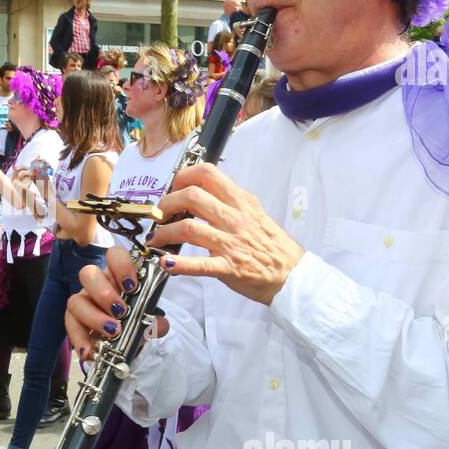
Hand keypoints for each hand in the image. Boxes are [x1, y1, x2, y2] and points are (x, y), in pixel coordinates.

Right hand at [66, 247, 169, 360]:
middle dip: (104, 293)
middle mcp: (97, 284)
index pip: (114, 255)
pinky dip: (79, 339)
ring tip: (112, 332)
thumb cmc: (134, 323)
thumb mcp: (147, 322)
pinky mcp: (73, 320)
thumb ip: (154, 323)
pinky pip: (70, 325)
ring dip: (94, 317)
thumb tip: (159, 325)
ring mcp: (82, 301)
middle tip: (121, 312)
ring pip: (75, 300)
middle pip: (88, 274)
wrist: (124, 344)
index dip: (121, 266)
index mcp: (117, 275)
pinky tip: (90, 352)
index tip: (132, 286)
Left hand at [146, 164, 304, 306]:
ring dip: (164, 233)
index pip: (208, 174)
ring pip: (188, 228)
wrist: (292, 275)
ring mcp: (231, 243)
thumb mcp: (255, 213)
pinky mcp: (229, 268)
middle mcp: (235, 218)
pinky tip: (166, 263)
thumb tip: (204, 192)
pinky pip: (200, 265)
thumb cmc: (272, 246)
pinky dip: (179, 264)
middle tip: (159, 215)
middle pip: (192, 196)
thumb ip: (231, 202)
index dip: (183, 176)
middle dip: (166, 204)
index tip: (173, 187)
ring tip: (156, 239)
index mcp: (241, 202)